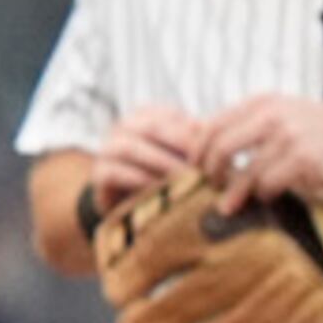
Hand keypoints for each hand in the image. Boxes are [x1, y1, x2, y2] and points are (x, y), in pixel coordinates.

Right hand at [92, 106, 207, 202]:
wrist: (132, 207)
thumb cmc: (166, 178)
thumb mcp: (184, 157)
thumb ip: (198, 146)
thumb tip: (223, 139)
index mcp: (145, 115)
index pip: (171, 115)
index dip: (193, 131)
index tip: (216, 149)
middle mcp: (123, 127)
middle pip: (153, 128)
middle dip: (181, 145)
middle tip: (205, 165)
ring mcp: (107, 149)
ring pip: (131, 148)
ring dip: (161, 163)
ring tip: (185, 179)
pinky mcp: (99, 174)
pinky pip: (114, 172)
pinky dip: (138, 180)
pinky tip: (160, 190)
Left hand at [199, 95, 322, 208]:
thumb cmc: (322, 132)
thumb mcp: (286, 114)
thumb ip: (251, 123)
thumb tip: (204, 140)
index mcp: (264, 101)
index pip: (214, 123)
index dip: (198, 148)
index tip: (194, 166)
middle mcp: (273, 114)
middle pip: (222, 146)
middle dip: (210, 171)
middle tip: (210, 186)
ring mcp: (288, 136)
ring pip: (246, 171)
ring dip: (235, 192)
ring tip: (229, 204)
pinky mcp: (302, 160)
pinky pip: (269, 184)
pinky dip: (265, 194)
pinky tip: (269, 196)